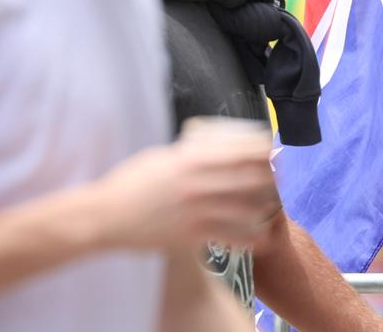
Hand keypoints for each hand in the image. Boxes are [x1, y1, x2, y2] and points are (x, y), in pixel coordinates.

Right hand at [91, 136, 279, 250]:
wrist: (103, 216)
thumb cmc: (130, 183)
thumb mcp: (161, 156)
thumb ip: (189, 152)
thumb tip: (214, 146)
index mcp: (190, 159)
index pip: (240, 151)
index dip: (263, 151)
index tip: (273, 150)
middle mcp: (197, 183)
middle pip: (250, 177)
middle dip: (270, 176)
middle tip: (279, 177)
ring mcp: (195, 210)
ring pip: (246, 207)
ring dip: (265, 205)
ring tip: (272, 204)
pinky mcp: (191, 235)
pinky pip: (230, 236)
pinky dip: (250, 236)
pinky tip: (262, 235)